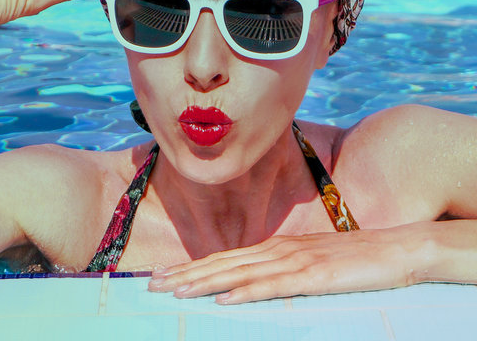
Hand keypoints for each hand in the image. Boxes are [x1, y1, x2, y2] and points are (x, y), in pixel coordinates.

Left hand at [148, 224, 431, 303]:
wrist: (393, 249)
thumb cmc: (350, 258)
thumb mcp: (307, 262)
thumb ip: (278, 269)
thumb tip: (249, 281)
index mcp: (274, 248)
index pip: (224, 259)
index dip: (191, 268)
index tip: (163, 276)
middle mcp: (277, 251)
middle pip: (223, 264)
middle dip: (186, 275)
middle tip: (153, 285)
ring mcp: (294, 262)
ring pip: (240, 274)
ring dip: (206, 283)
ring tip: (177, 292)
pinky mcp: (314, 276)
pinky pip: (274, 286)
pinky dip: (247, 292)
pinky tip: (225, 299)